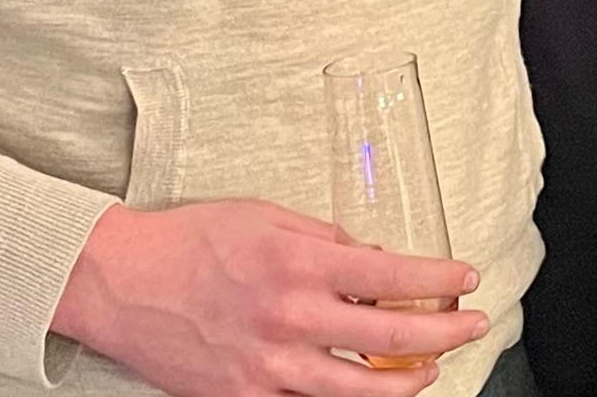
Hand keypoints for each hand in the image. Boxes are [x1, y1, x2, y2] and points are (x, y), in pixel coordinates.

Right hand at [53, 200, 487, 396]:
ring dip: (408, 382)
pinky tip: (369, 392)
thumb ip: (324, 239)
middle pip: (390, 337)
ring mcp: (270, 368)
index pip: (392, 274)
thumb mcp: (267, 217)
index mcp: (300, 263)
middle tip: (473, 324)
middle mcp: (292, 318)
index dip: (439, 278)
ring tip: (433, 369)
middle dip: (444, 333)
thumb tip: (370, 258)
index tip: (467, 276)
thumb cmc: (193, 240)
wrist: (123, 282)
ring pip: (360, 391)